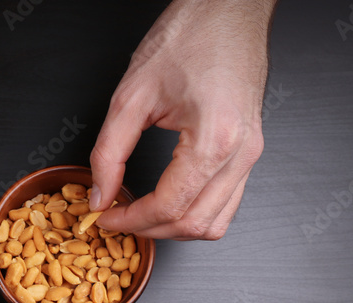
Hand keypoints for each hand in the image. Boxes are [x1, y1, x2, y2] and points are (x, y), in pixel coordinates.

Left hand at [89, 0, 276, 239]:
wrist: (228, 9)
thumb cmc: (189, 37)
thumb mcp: (131, 96)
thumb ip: (109, 153)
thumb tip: (100, 195)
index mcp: (214, 138)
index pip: (170, 206)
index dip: (131, 221)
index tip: (105, 217)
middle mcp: (241, 152)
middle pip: (194, 224)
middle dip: (150, 230)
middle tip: (117, 218)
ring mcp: (252, 153)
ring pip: (215, 222)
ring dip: (175, 228)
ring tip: (141, 214)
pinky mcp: (251, 150)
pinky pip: (227, 202)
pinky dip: (195, 212)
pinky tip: (167, 201)